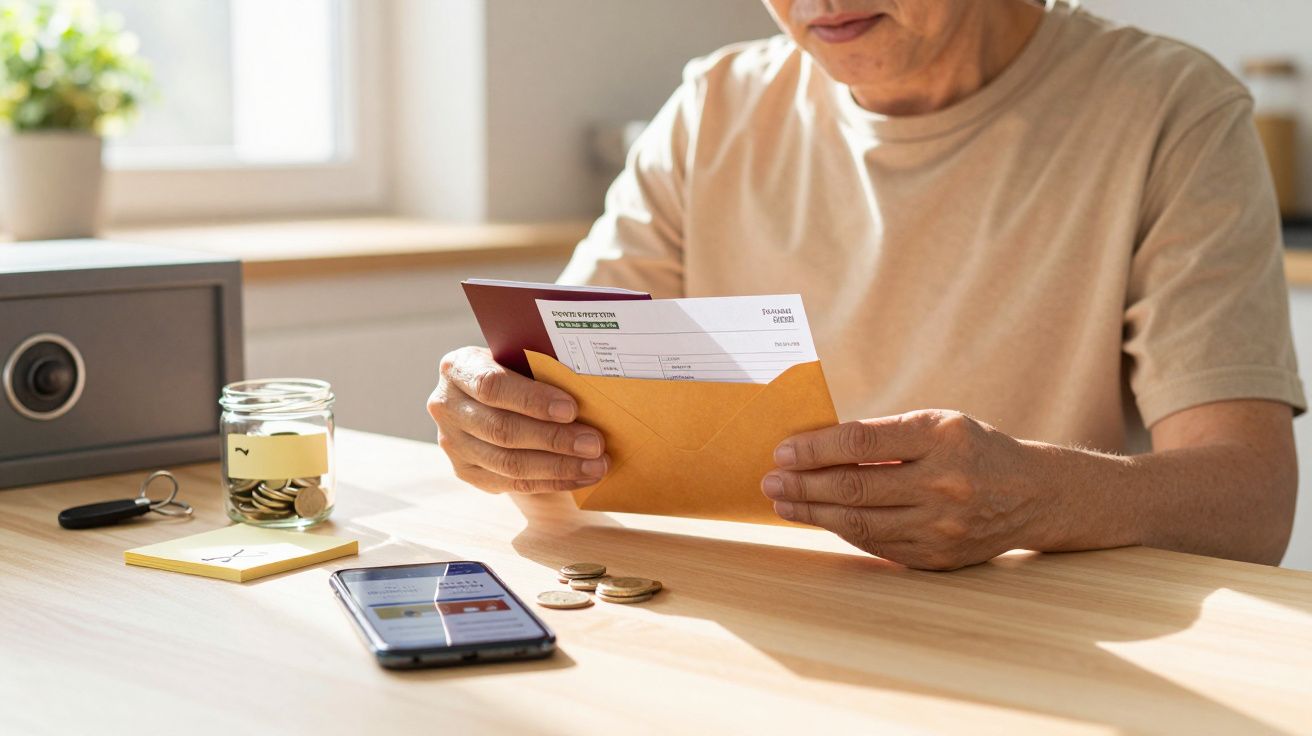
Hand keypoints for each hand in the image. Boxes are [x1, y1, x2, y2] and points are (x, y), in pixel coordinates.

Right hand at [428, 346, 608, 492]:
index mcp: (458, 368)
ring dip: (558, 467)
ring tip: (596, 465)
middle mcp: (446, 406)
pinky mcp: (465, 471)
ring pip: (507, 464)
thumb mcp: (519, 359)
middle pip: (502, 430)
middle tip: (594, 444)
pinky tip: (581, 477)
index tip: (571, 409)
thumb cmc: (514, 370)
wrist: (489, 394)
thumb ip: (541, 371)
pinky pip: (511, 483)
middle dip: (554, 439)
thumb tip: (590, 393)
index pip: (492, 386)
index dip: (532, 400)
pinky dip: (552, 482)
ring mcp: (452, 443)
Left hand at [761, 410, 1042, 569]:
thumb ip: (884, 435)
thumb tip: (816, 447)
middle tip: (770, 481)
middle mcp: (944, 483)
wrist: (1034, 495)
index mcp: (942, 437)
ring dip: (814, 512)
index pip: (862, 440)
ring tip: (783, 502)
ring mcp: (942, 526)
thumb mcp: (937, 424)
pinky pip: (877, 544)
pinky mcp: (938, 557)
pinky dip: (843, 530)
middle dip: (804, 484)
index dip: (816, 448)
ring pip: (861, 522)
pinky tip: (820, 518)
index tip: (783, 451)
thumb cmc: (973, 449)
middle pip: (856, 486)